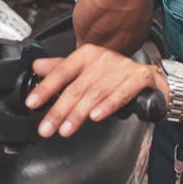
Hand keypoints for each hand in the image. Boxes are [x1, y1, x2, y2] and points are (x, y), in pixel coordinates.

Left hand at [24, 44, 167, 137]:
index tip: (32, 103)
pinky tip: (96, 116)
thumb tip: (37, 67)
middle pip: (77, 87)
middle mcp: (103, 59)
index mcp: (87, 55)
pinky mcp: (139, 78)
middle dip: (59, 110)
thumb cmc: (114, 75)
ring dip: (79, 113)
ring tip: (66, 128)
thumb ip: (61, 69)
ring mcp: (122, 68)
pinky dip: (108, 105)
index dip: (46, 88)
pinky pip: (121, 93)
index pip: (62, 72)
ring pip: (96, 93)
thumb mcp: (86, 70)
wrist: (150, 77)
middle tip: (47, 127)